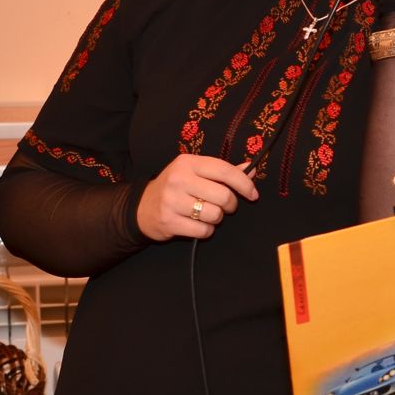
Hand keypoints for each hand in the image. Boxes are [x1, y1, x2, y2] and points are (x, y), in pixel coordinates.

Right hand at [136, 154, 258, 241]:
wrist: (142, 207)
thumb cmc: (177, 187)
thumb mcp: (196, 172)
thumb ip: (223, 171)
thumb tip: (250, 169)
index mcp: (188, 163)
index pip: (225, 171)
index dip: (244, 183)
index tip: (253, 194)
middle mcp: (179, 179)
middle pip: (224, 196)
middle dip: (231, 204)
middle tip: (226, 206)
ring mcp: (172, 201)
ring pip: (215, 215)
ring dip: (217, 218)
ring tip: (207, 214)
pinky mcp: (169, 221)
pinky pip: (203, 231)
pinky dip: (206, 230)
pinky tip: (197, 224)